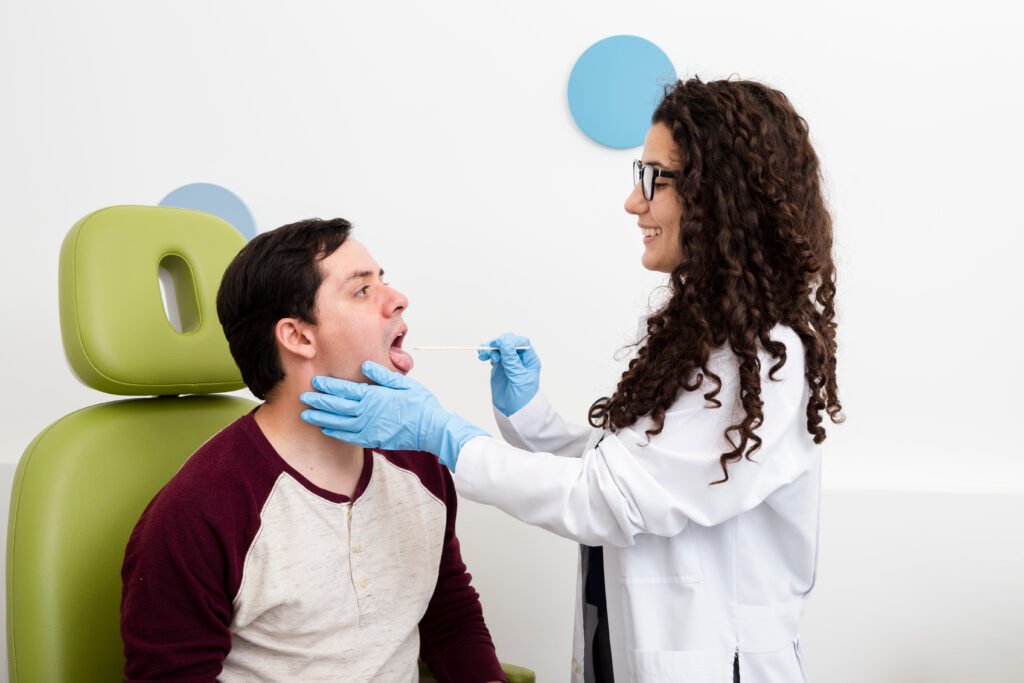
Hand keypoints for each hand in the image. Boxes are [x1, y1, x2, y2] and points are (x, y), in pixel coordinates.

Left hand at [299, 361, 487, 470]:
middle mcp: (368, 413)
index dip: (328, 386)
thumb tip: (364, 365)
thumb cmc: (420, 404)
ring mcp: (369, 429)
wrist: (432, 429)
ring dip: (322, 419)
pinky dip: (336, 433)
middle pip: (337, 407)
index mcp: (374, 396)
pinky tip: (326, 429)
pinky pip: (349, 437)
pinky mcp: (373, 440)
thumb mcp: (404, 383)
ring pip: (339, 424)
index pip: (345, 390)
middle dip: (319, 402)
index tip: (315, 382)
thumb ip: (381, 375)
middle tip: (304, 398)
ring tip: (307, 416)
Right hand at [478, 333, 540, 416]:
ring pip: (499, 348)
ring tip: (482, 354)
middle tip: (489, 347)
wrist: (514, 412)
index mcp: (529, 360)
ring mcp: (509, 363)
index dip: (510, 340)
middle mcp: (520, 359)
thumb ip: (511, 361)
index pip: (522, 343)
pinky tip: (482, 357)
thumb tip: (505, 342)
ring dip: (490, 348)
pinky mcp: (499, 367)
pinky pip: (493, 356)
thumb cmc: (522, 398)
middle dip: (498, 343)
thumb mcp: (518, 378)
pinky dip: (487, 354)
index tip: (500, 343)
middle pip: (509, 343)